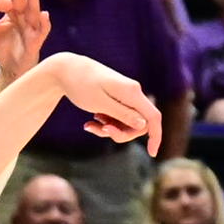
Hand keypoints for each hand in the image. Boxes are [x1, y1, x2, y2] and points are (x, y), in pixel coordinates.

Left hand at [45, 54, 159, 149]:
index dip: (156, 136)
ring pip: (126, 123)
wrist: (67, 69)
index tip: (152, 154)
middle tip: (101, 131)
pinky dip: (105, 124)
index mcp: (132, 93)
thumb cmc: (82, 85)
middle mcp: (133, 93)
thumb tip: (143, 125)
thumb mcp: (100, 103)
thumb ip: (123, 114)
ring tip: (89, 125)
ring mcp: (125, 96)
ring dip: (109, 130)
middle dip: (121, 134)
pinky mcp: (117, 99)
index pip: (153, 117)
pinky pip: (117, 118)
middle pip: (139, 124)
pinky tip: (90, 122)